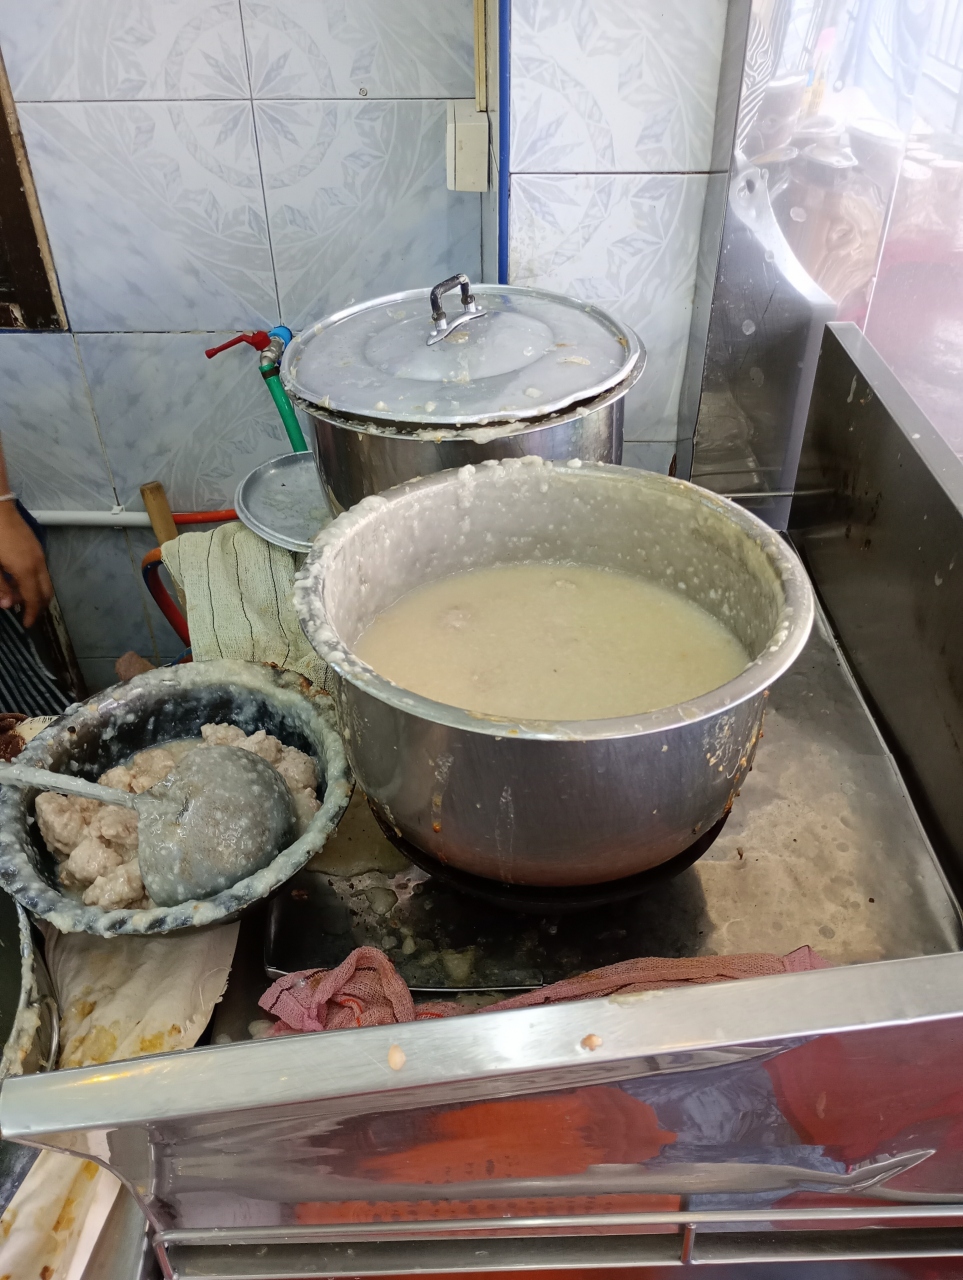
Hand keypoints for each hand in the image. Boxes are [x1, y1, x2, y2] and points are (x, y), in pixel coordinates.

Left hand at [0, 503, 52, 626]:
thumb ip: (0, 586)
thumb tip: (6, 605)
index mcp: (25, 570)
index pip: (33, 599)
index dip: (31, 614)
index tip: (26, 624)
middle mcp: (38, 564)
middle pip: (46, 592)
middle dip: (38, 606)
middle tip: (26, 614)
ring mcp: (39, 555)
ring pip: (45, 581)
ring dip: (35, 593)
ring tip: (17, 596)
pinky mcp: (36, 548)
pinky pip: (41, 571)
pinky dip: (34, 581)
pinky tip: (18, 580)